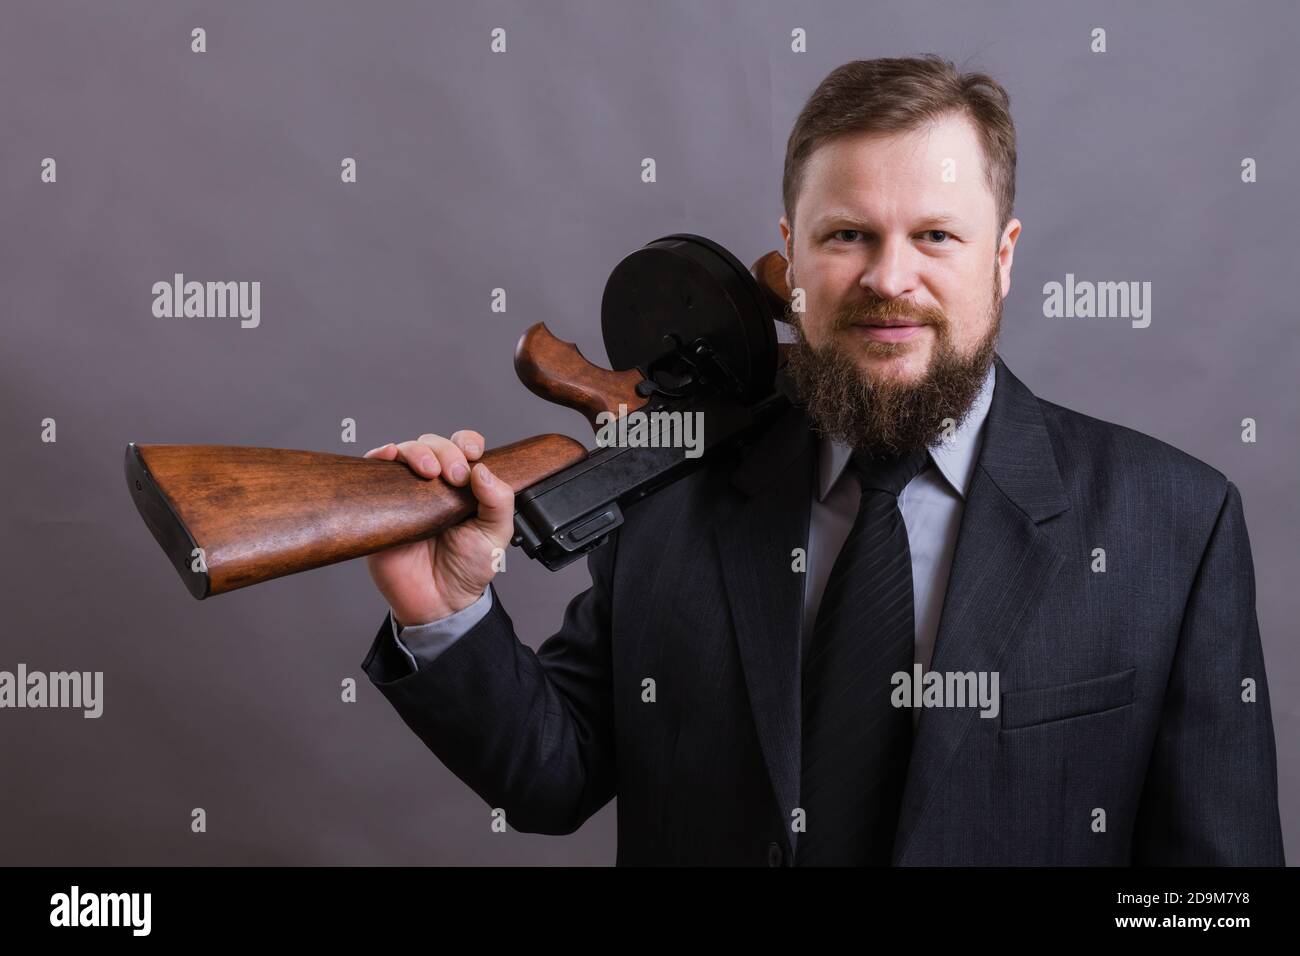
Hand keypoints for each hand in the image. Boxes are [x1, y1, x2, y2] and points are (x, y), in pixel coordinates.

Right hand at [362, 430, 513, 626]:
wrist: (439, 603)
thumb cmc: (467, 569)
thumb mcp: (496, 536)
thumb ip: (499, 502)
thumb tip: (483, 470)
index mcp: (463, 486)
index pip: (463, 448)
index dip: (467, 442)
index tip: (472, 453)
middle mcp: (434, 485)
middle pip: (433, 445)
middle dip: (444, 451)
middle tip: (453, 476)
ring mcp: (407, 493)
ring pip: (405, 452)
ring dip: (416, 451)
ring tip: (428, 472)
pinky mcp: (381, 506)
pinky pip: (376, 472)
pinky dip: (380, 456)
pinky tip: (387, 456)